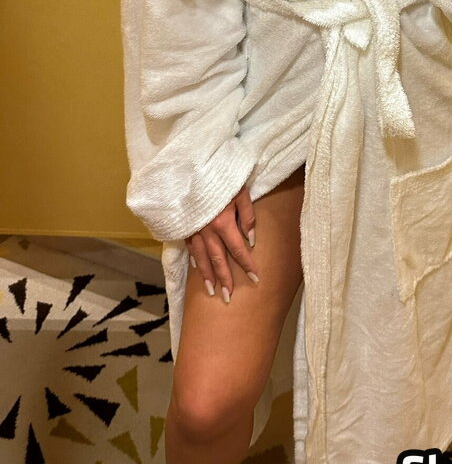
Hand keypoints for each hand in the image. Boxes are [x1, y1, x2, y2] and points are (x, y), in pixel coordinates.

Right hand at [185, 184, 259, 302]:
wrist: (190, 165)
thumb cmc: (221, 174)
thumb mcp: (240, 191)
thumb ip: (248, 215)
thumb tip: (251, 239)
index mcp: (223, 221)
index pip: (238, 249)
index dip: (247, 265)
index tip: (255, 279)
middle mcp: (206, 230)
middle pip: (218, 259)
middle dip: (225, 279)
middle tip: (229, 298)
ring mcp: (193, 228)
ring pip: (201, 257)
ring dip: (207, 276)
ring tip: (213, 292)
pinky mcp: (183, 224)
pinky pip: (190, 246)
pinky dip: (194, 259)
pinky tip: (198, 269)